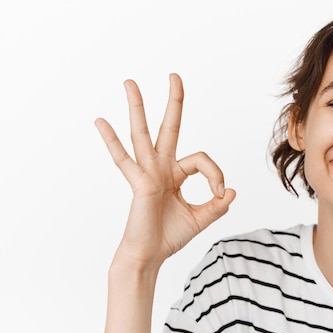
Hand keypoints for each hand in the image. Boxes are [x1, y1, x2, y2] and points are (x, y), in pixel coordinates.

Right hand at [95, 74, 235, 270]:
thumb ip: (216, 205)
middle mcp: (160, 168)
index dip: (215, 173)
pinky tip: (100, 121)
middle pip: (168, 128)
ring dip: (137, 107)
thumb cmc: (169, 237)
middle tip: (174, 76)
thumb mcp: (201, 219)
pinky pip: (123, 159)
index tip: (221, 193)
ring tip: (130, 82)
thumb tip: (232, 192)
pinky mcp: (138, 183)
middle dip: (173, 102)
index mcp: (175, 174)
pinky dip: (111, 140)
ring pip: (142, 134)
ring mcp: (147, 173)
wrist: (150, 256)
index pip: (201, 160)